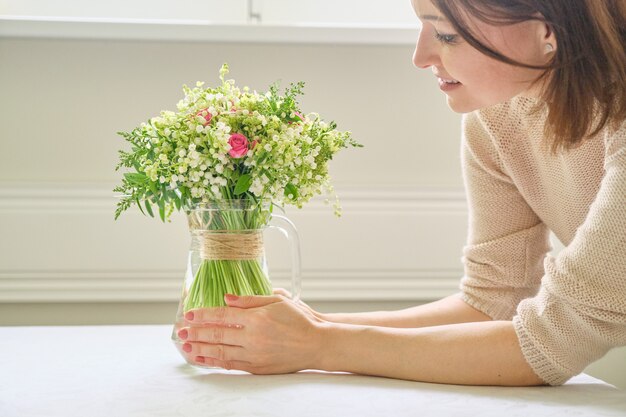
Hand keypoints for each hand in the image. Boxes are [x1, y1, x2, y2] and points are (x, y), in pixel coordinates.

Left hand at [178, 293, 326, 373]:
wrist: (317, 344)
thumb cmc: (300, 319)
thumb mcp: (277, 300)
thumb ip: (250, 300)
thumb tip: (227, 298)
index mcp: (257, 318)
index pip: (222, 315)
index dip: (203, 315)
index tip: (189, 314)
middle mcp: (253, 337)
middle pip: (217, 334)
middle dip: (196, 333)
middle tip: (181, 331)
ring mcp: (255, 354)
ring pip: (220, 352)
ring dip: (201, 349)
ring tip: (186, 346)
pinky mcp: (258, 368)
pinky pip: (231, 365)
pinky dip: (215, 362)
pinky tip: (204, 359)